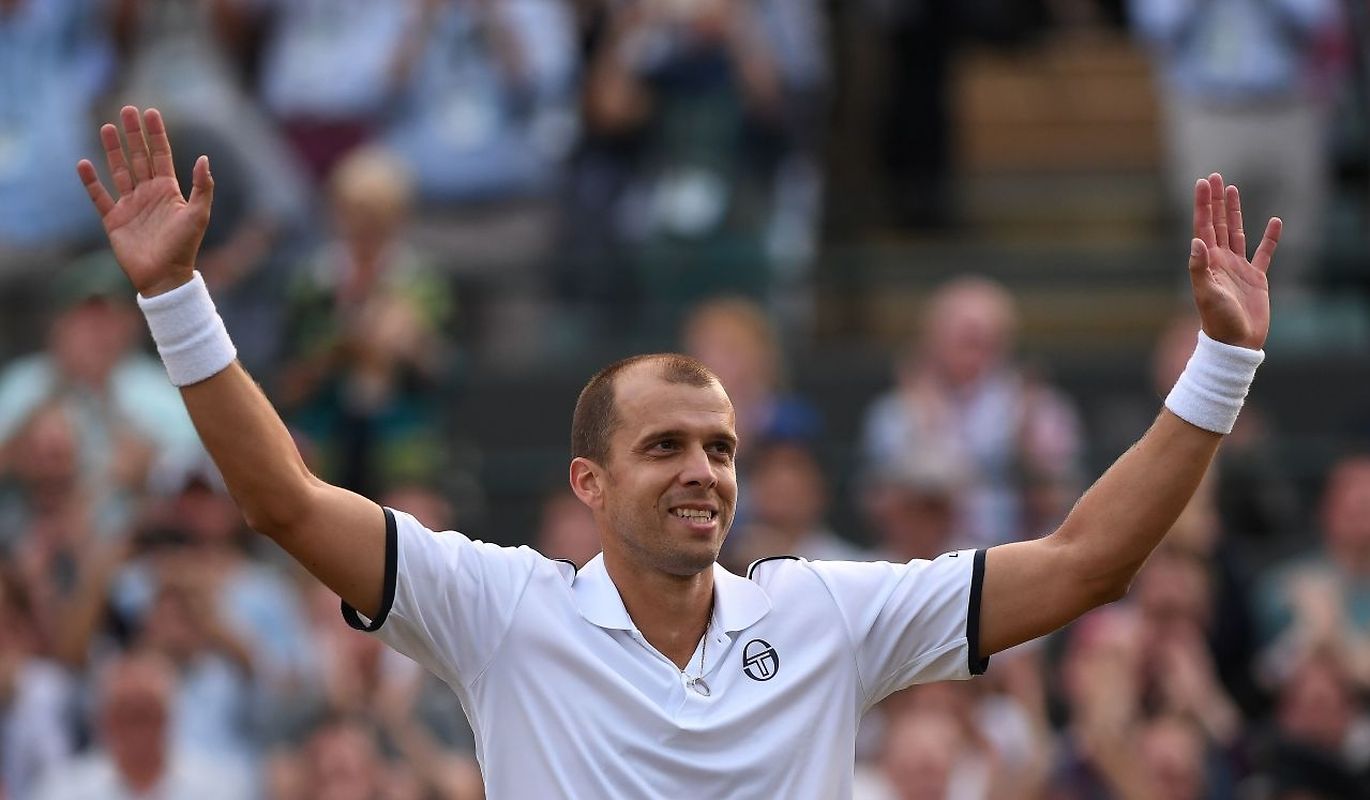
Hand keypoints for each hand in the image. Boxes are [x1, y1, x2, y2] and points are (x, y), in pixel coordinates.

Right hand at [76, 106, 213, 296]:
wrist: (164, 276)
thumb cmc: (185, 247)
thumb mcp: (199, 215)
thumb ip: (202, 187)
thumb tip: (204, 158)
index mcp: (169, 191)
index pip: (161, 155)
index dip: (156, 134)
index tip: (151, 112)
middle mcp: (148, 194)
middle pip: (139, 157)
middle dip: (133, 134)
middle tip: (127, 109)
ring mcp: (130, 205)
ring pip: (119, 170)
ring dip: (113, 149)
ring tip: (106, 126)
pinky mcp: (113, 220)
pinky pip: (99, 196)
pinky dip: (91, 181)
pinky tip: (84, 163)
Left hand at [1188, 173, 1281, 349]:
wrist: (1236, 342)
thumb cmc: (1217, 319)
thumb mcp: (1205, 292)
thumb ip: (1199, 267)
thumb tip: (1197, 241)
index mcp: (1207, 262)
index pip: (1204, 226)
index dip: (1203, 205)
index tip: (1202, 183)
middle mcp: (1221, 261)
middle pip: (1219, 223)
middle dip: (1216, 201)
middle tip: (1215, 177)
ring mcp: (1238, 268)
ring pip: (1238, 232)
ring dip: (1235, 211)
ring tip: (1233, 190)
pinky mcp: (1256, 278)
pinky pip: (1264, 253)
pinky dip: (1270, 238)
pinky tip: (1275, 221)